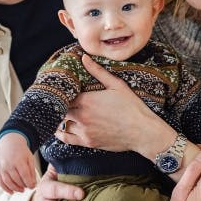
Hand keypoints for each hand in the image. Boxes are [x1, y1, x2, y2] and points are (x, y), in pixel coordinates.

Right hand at [0, 133, 36, 192]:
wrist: (10, 143)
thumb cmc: (21, 151)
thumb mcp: (30, 158)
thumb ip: (32, 171)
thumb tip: (33, 183)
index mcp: (19, 160)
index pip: (25, 175)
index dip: (29, 183)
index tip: (33, 186)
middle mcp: (9, 164)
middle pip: (16, 180)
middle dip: (23, 186)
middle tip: (27, 187)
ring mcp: (2, 168)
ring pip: (8, 182)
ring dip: (15, 189)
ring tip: (21, 190)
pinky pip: (1, 182)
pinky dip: (6, 188)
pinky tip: (12, 191)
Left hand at [55, 54, 175, 156]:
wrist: (142, 131)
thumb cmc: (132, 107)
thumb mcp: (116, 85)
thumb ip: (97, 71)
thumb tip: (83, 58)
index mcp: (87, 99)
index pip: (65, 94)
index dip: (64, 91)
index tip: (66, 89)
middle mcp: (82, 115)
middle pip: (62, 108)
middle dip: (62, 104)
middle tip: (63, 100)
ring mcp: (84, 130)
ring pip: (62, 123)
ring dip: (61, 118)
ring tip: (62, 113)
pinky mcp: (88, 142)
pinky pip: (66, 138)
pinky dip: (60, 134)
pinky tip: (59, 129)